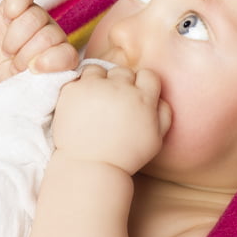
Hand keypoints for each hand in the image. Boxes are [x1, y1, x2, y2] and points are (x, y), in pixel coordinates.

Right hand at [0, 0, 78, 89]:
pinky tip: (7, 18)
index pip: (67, 55)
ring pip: (34, 17)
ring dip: (15, 38)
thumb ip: (39, 85)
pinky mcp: (19, 4)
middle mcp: (54, 35)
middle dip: (26, 54)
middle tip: (15, 63)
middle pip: (47, 36)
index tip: (33, 70)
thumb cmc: (9, 82)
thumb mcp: (24, 89)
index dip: (51, 61)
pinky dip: (14, 6)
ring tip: (8, 50)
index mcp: (62, 58)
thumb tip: (44, 76)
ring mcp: (37, 17)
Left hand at [52, 65, 172, 174]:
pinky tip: (81, 103)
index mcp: (143, 99)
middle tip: (113, 104)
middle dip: (120, 84)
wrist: (90, 166)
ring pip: (99, 70)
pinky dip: (80, 87)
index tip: (134, 97)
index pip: (148, 75)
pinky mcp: (73, 90)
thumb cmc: (125, 157)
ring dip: (99, 81)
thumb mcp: (155, 140)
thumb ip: (164, 115)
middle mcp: (120, 88)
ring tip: (95, 100)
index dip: (142, 85)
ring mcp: (95, 88)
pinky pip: (78, 77)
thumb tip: (160, 97)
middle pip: (123, 72)